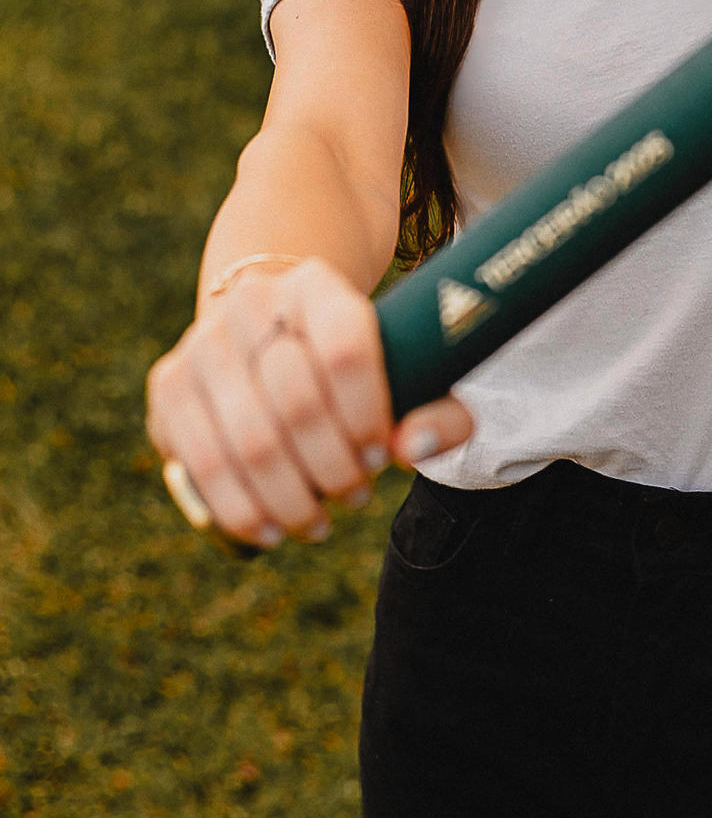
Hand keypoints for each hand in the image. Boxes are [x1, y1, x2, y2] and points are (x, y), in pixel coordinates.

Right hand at [146, 256, 473, 548]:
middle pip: (297, 404)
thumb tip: (413, 447)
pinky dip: (241, 510)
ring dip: (290, 499)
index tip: (382, 456)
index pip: (347, 349)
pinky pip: (201, 464)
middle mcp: (253, 303)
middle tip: (356, 495)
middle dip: (333, 468)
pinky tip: (271, 529)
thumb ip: (436, 410)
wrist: (267, 327)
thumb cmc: (351, 365)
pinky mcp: (169, 383)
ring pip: (249, 442)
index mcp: (318, 287)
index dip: (368, 415)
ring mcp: (204, 342)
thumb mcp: (401, 370)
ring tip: (318, 522)